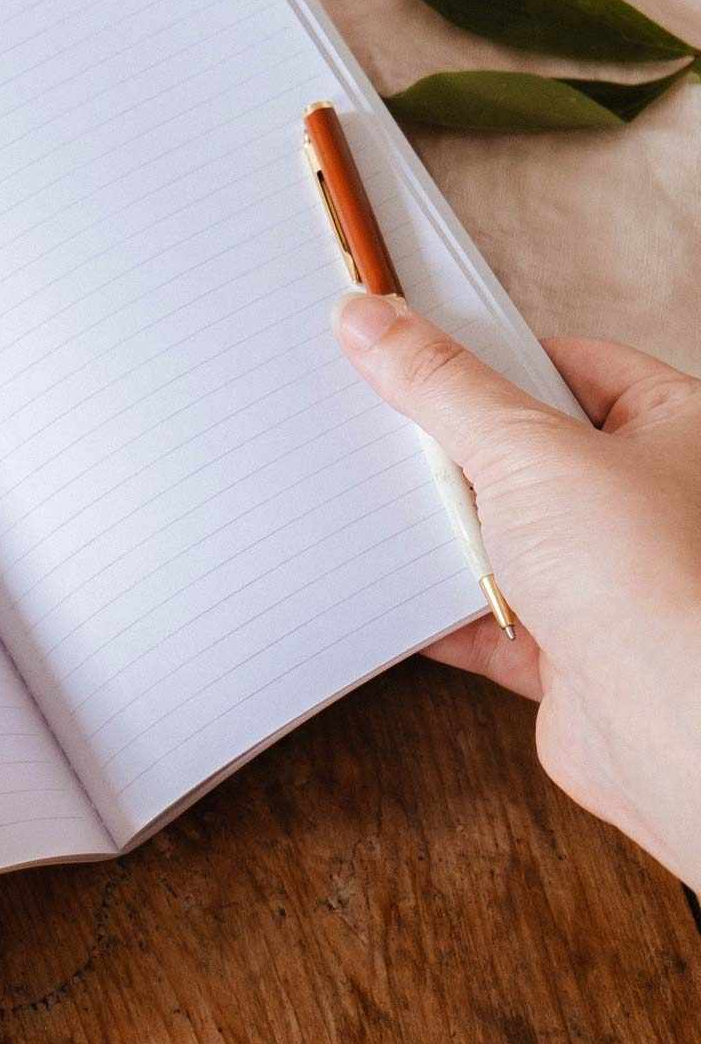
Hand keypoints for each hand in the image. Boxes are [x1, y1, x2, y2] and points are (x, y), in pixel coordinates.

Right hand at [334, 295, 700, 883]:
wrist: (671, 724)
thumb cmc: (650, 576)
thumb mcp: (527, 450)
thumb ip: (442, 385)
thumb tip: (373, 319)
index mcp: (676, 429)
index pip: (572, 366)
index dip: (494, 357)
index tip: (418, 351)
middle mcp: (653, 502)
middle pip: (528, 455)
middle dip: (456, 455)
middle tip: (386, 430)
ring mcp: (613, 580)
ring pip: (506, 540)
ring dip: (448, 538)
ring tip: (381, 509)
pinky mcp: (574, 653)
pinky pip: (490, 622)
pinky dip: (441, 614)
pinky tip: (389, 595)